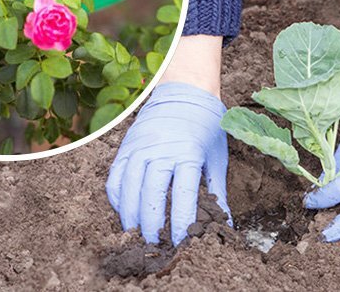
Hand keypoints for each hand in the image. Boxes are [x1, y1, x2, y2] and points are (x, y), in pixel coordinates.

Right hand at [106, 82, 229, 244]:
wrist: (183, 93)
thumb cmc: (205, 126)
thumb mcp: (217, 157)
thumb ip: (217, 192)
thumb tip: (224, 224)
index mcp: (188, 153)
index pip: (182, 197)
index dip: (180, 223)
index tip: (181, 243)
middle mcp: (160, 150)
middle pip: (151, 195)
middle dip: (152, 225)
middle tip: (157, 245)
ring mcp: (139, 147)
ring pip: (129, 189)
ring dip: (131, 216)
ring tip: (137, 235)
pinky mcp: (126, 147)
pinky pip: (115, 177)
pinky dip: (118, 198)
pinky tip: (125, 212)